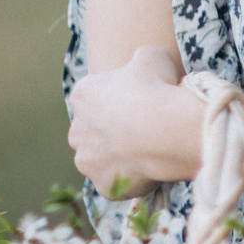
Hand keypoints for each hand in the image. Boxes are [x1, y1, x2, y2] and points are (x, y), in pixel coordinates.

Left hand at [68, 45, 201, 191]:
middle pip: (93, 131)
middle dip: (113, 131)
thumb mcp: (151, 57)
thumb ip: (139, 60)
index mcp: (82, 95)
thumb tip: (142, 67)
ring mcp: (87, 160)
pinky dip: (131, 178)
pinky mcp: (102, 185)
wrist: (167, 130)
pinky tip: (151, 168)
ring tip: (150, 150)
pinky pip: (117, 183)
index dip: (121, 100)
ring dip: (119, 156)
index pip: (95, 97)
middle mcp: (77, 129)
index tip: (142, 102)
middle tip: (146, 128)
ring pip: (102, 159)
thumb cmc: (158, 89)